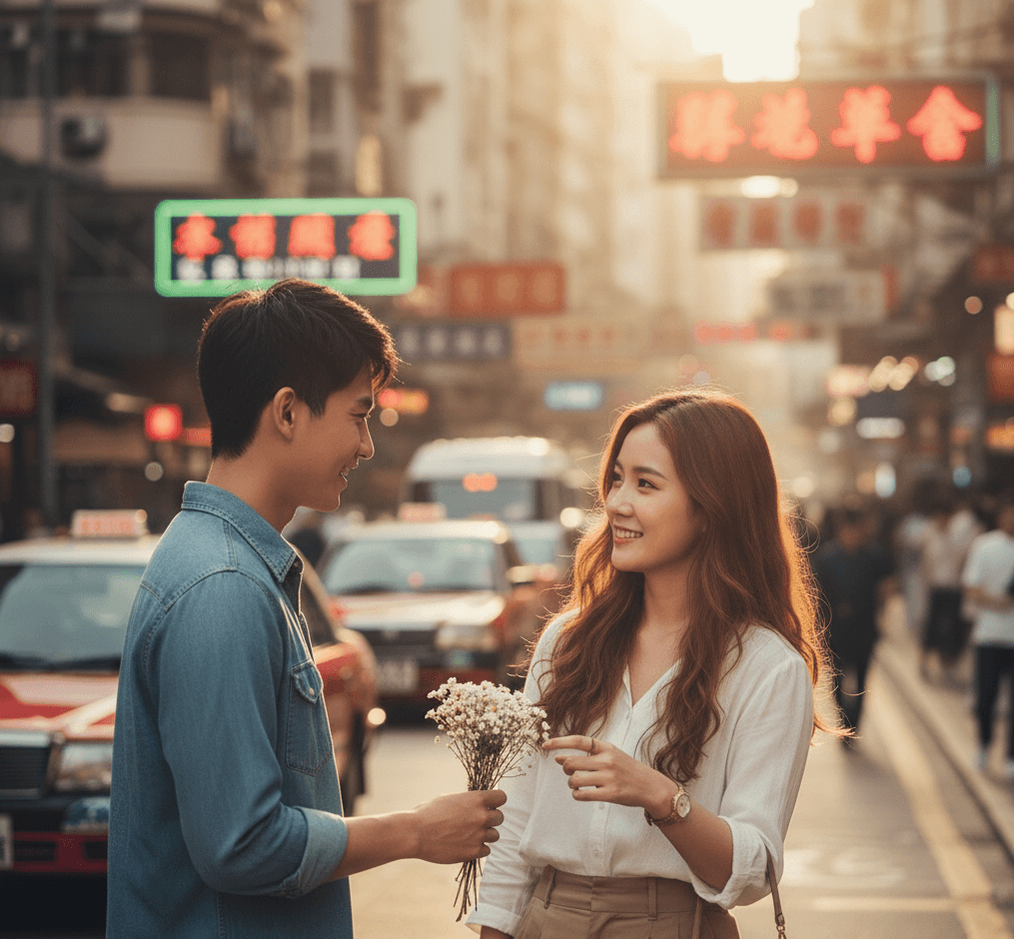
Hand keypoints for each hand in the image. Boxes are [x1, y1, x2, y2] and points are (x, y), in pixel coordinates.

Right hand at [408, 789, 505, 863]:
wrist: (416, 833)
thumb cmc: (429, 813)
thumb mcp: (450, 798)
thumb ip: (468, 802)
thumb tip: (476, 804)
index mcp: (476, 799)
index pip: (501, 797)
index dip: (495, 801)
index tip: (489, 805)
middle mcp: (481, 816)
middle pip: (500, 818)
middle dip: (490, 819)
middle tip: (477, 822)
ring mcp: (479, 835)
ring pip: (495, 835)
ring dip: (485, 835)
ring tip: (470, 834)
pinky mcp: (473, 852)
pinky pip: (486, 850)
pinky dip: (478, 848)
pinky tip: (466, 844)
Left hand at [543, 735, 668, 810]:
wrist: (650, 786)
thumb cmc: (626, 770)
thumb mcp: (611, 754)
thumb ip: (588, 755)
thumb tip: (558, 758)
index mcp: (606, 747)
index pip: (578, 740)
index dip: (559, 742)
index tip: (545, 745)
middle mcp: (607, 760)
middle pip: (571, 763)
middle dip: (565, 769)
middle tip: (571, 773)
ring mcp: (609, 777)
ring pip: (574, 780)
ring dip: (571, 784)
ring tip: (578, 785)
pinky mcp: (610, 794)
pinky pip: (582, 795)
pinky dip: (577, 795)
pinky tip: (582, 794)